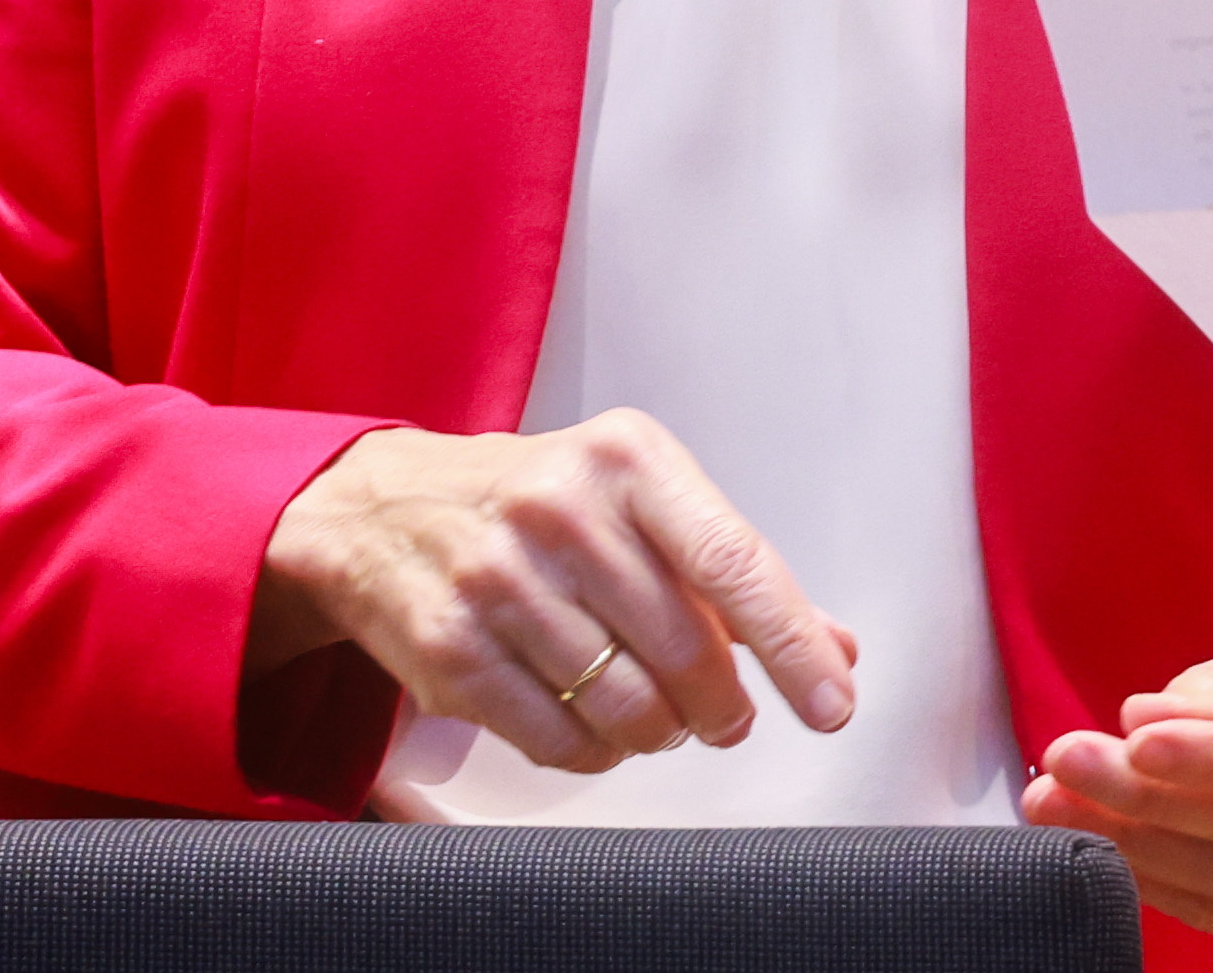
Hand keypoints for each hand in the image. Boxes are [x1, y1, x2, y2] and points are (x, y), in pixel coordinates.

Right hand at [247, 411, 856, 772]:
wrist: (381, 513)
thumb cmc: (537, 503)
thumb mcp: (639, 499)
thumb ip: (732, 574)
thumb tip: (831, 648)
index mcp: (628, 460)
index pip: (732, 560)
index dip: (792, 643)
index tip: (832, 699)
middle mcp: (560, 512)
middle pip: (684, 649)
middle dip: (724, 704)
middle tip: (729, 716)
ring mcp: (498, 582)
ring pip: (626, 706)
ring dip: (661, 731)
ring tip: (660, 716)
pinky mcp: (452, 651)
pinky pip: (559, 741)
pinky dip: (598, 752)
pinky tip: (598, 727)